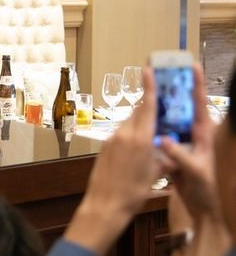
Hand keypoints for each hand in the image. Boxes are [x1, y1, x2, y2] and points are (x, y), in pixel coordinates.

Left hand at [65, 67, 165, 253]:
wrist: (105, 203)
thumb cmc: (133, 192)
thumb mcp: (155, 175)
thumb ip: (162, 158)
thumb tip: (168, 152)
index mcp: (140, 139)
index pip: (147, 107)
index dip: (149, 87)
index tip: (148, 69)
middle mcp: (124, 133)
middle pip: (138, 112)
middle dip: (148, 106)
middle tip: (159, 101)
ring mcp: (112, 138)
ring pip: (129, 122)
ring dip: (139, 123)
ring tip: (150, 133)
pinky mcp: (105, 144)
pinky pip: (121, 132)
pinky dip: (130, 133)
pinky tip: (135, 146)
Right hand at [160, 64, 223, 221]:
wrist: (204, 211)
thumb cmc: (208, 190)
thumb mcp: (197, 172)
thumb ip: (180, 156)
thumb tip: (164, 139)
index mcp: (204, 134)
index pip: (200, 104)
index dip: (196, 84)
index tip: (192, 65)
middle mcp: (193, 133)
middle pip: (182, 106)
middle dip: (172, 88)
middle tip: (160, 72)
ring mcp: (183, 141)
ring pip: (169, 118)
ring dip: (159, 105)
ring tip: (147, 89)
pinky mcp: (172, 151)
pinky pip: (160, 133)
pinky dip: (152, 125)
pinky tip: (140, 117)